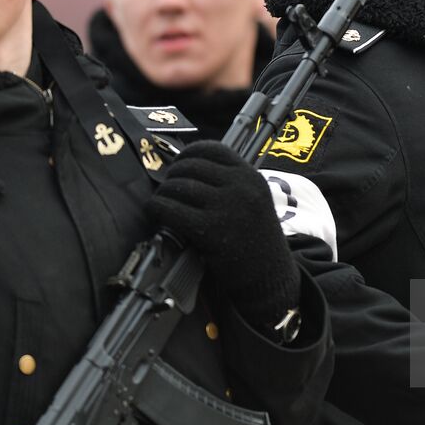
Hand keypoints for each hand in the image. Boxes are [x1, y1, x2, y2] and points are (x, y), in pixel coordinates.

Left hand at [146, 141, 300, 334]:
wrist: (270, 276)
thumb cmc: (257, 239)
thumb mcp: (254, 200)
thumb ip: (231, 183)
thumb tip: (188, 170)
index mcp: (250, 176)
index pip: (212, 149)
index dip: (189, 153)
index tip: (179, 163)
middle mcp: (240, 187)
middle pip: (191, 166)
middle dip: (173, 174)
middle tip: (168, 187)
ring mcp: (225, 207)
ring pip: (179, 186)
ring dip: (163, 192)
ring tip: (161, 201)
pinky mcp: (209, 230)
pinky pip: (172, 210)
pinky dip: (157, 208)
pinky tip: (155, 211)